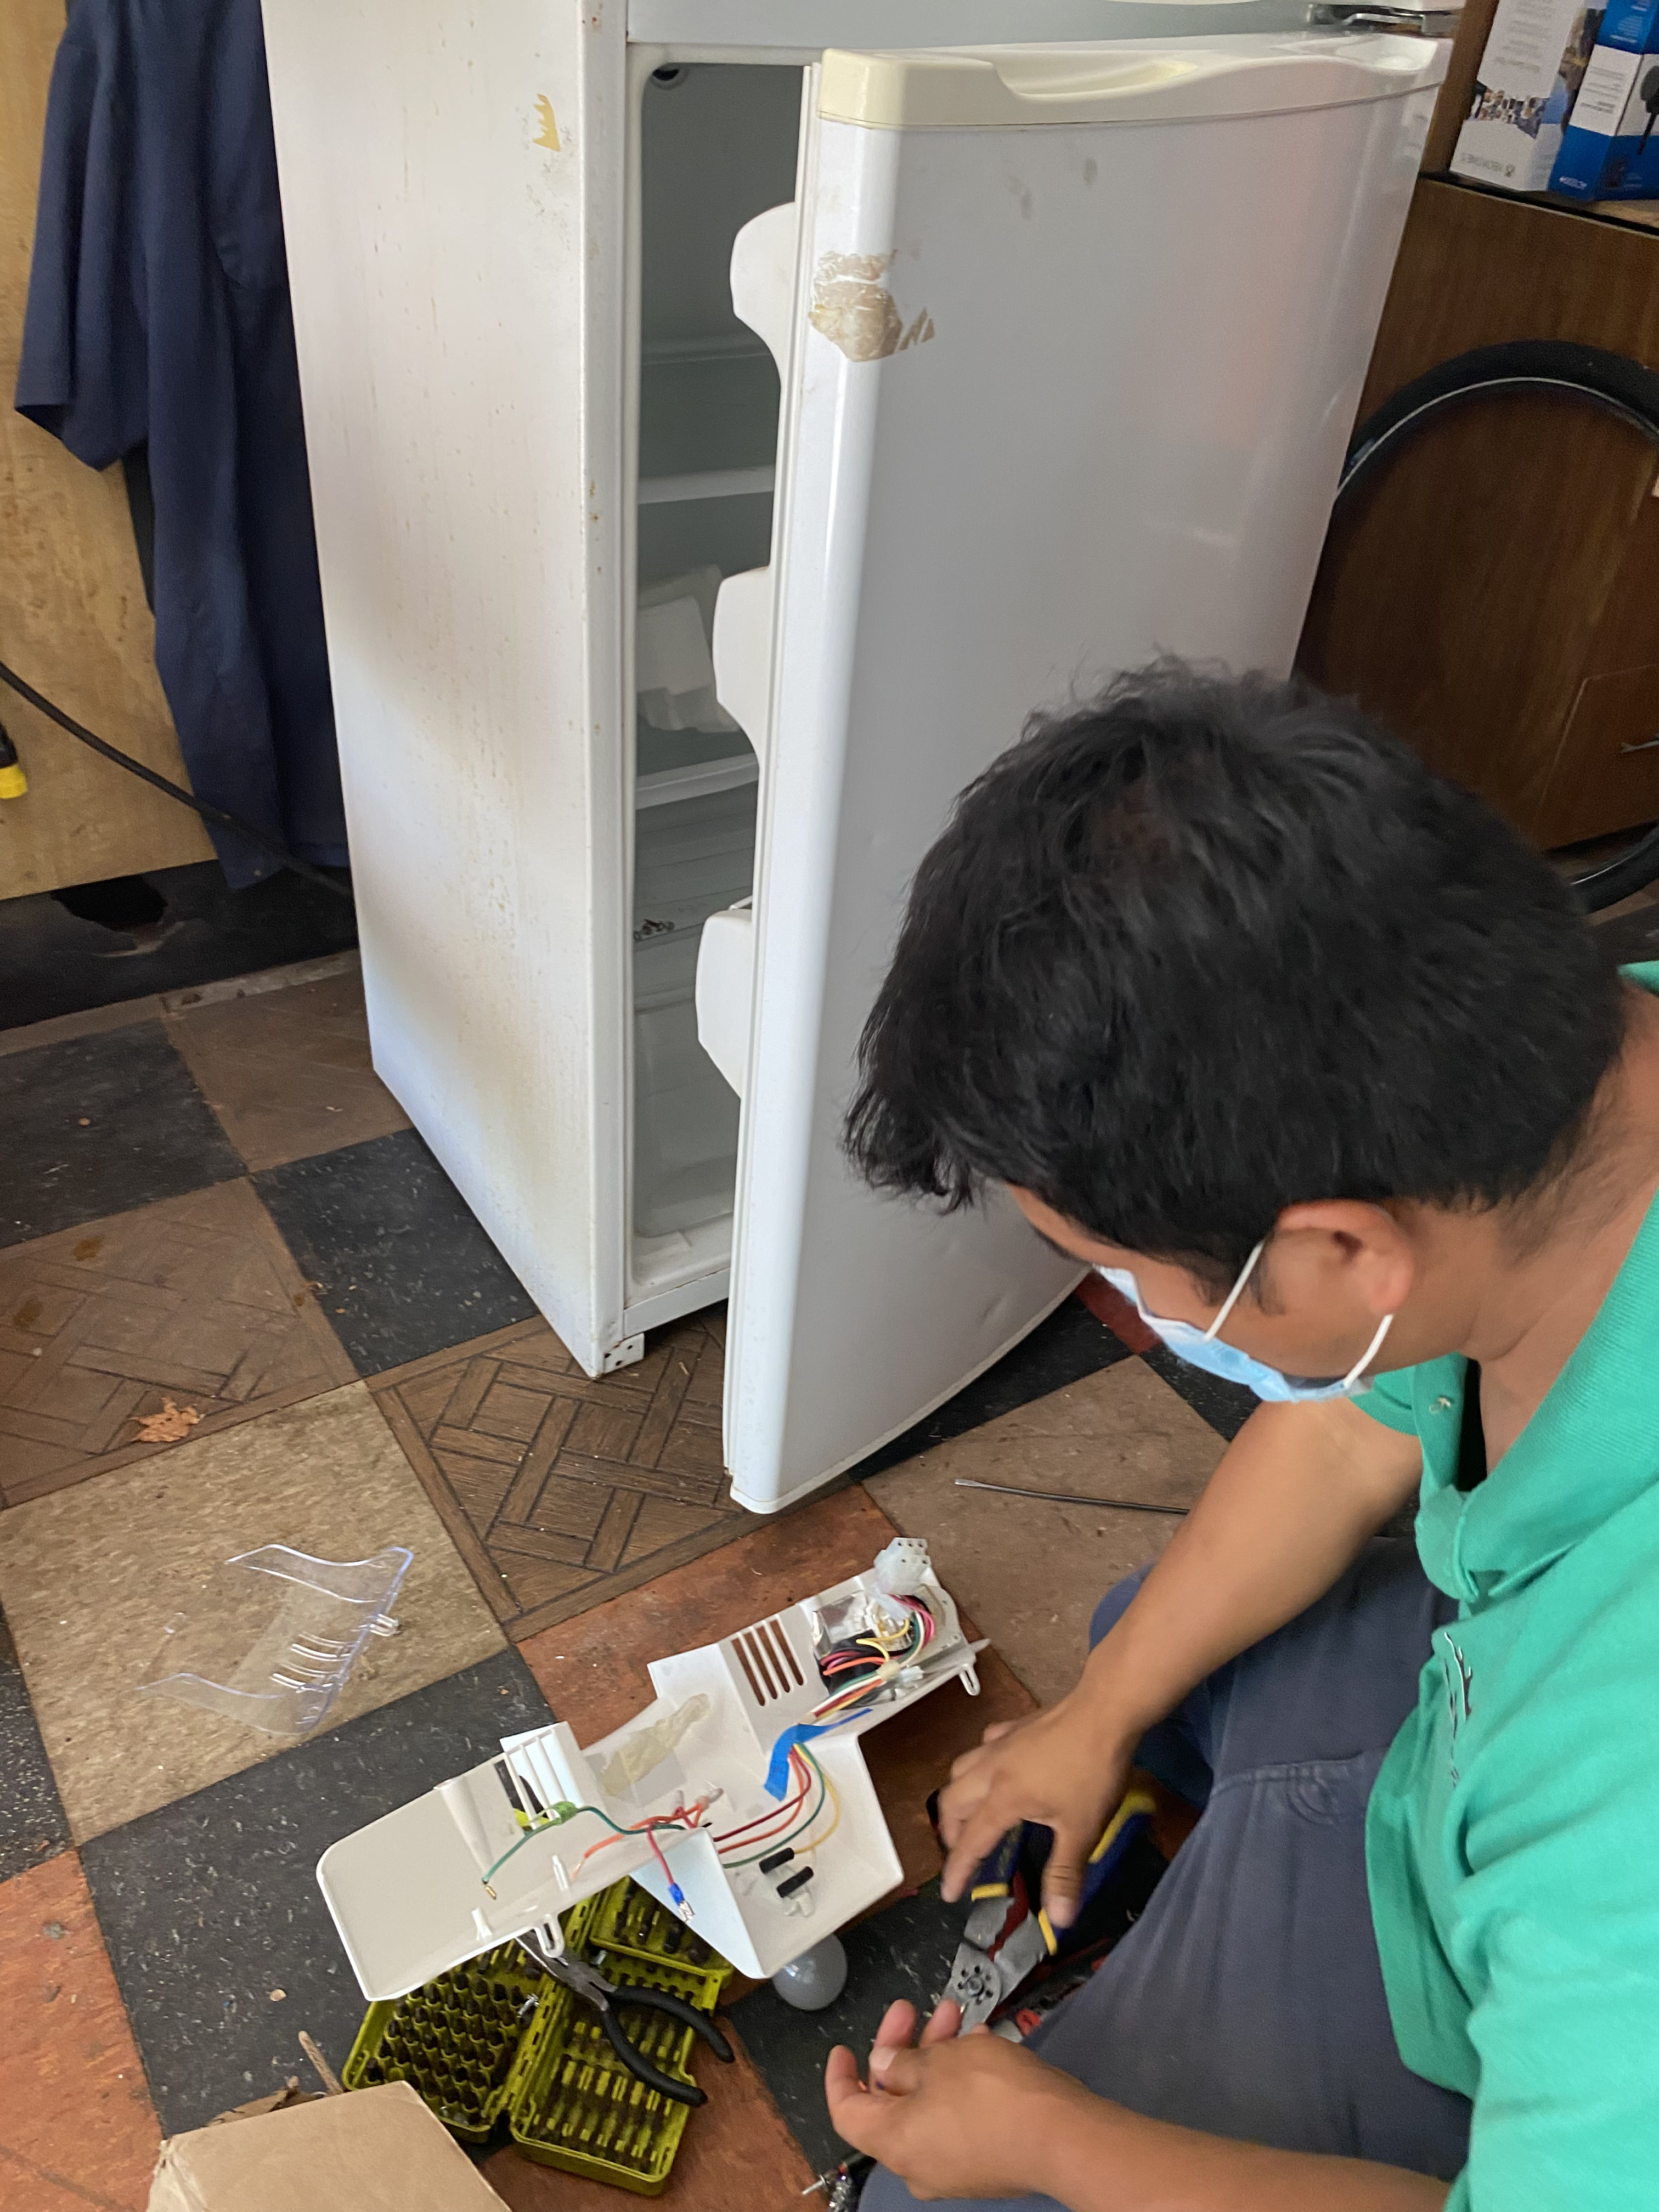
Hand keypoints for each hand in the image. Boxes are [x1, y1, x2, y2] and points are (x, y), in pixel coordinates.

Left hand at [825, 2000, 1094, 2201]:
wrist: (1062, 2136)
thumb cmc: (993, 2094)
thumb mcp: (939, 2060)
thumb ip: (903, 2060)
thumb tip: (883, 2063)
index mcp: (894, 2142)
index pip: (847, 2112)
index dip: (840, 2077)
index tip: (842, 2048)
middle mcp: (917, 2164)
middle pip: (892, 2102)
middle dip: (903, 2048)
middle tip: (912, 2010)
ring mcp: (953, 2168)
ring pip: (929, 2104)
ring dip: (937, 2056)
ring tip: (954, 2016)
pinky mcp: (985, 2163)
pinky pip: (958, 2118)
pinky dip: (959, 2082)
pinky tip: (980, 2044)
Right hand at [938, 1698, 1133, 1928]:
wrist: (1104, 1712)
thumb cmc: (1092, 1773)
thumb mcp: (1082, 1829)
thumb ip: (1065, 1874)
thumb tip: (1059, 1920)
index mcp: (1003, 1799)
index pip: (971, 1842)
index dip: (957, 1870)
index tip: (947, 1894)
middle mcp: (991, 1770)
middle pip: (952, 1802)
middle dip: (950, 1832)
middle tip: (961, 1853)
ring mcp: (1001, 1743)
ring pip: (961, 1769)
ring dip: (957, 1796)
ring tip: (969, 1813)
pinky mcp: (1014, 1726)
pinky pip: (985, 1746)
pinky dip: (981, 1763)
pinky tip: (996, 1767)